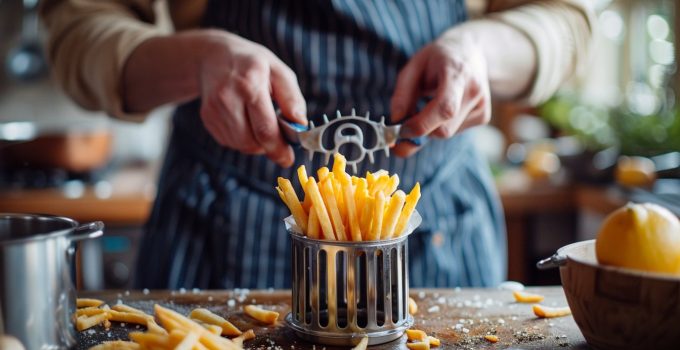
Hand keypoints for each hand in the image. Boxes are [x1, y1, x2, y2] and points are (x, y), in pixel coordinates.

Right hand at [197, 30, 306, 166]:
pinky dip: (243, 139)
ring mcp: (214, 109)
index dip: (278, 149)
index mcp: (250, 83)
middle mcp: (228, 97)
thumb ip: (292, 98)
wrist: (212, 56)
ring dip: (256, 144)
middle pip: (251, 142)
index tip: (288, 159)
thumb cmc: (252, 63)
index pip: (265, 128)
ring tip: (261, 123)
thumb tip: (300, 125)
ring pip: (241, 145)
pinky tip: (246, 121)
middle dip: (269, 148)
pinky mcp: (207, 118)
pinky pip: (230, 142)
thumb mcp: (278, 71)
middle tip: (279, 142)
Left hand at [390, 33, 490, 157]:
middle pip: (444, 129)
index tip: (401, 130)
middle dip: (420, 129)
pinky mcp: (484, 116)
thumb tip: (397, 120)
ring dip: (431, 126)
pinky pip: (455, 132)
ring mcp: (482, 106)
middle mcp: (474, 91)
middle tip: (406, 119)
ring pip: (447, 133)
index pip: (444, 108)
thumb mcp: (414, 65)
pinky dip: (442, 124)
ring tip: (430, 102)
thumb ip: (402, 93)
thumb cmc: (438, 57)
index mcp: (457, 73)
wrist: (471, 50)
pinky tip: (443, 106)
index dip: (421, 125)